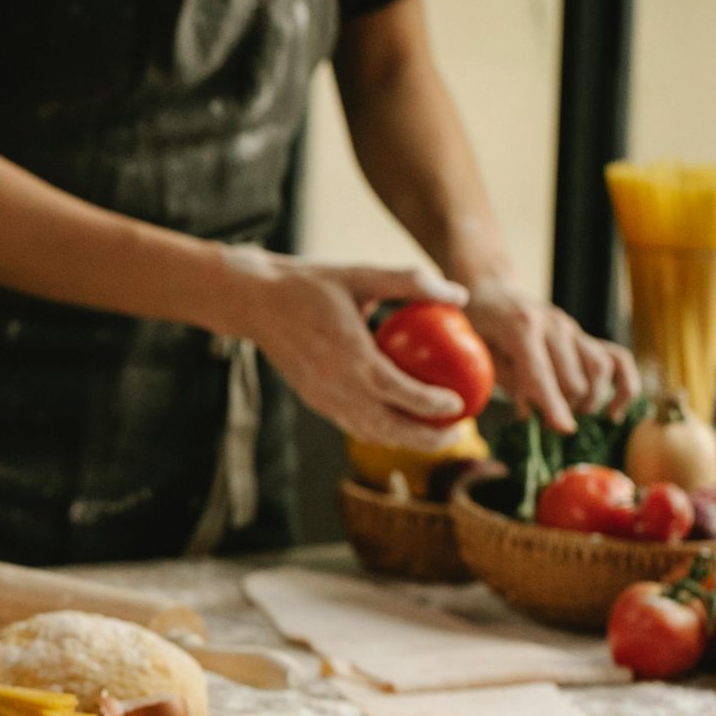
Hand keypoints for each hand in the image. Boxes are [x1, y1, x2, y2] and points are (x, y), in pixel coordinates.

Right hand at [220, 247, 470, 451]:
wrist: (255, 303)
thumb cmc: (309, 284)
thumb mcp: (360, 274)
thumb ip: (409, 282)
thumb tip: (459, 295)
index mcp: (350, 356)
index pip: (398, 392)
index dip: (432, 405)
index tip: (460, 406)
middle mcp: (336, 385)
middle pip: (389, 427)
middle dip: (427, 439)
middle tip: (458, 432)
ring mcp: (322, 398)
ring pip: (370, 433)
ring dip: (405, 441)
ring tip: (436, 435)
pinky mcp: (314, 400)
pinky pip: (352, 425)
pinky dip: (380, 432)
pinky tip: (399, 424)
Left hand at [463, 279, 639, 432]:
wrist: (493, 291)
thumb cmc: (478, 324)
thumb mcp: (476, 349)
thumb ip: (503, 378)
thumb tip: (530, 414)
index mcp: (521, 326)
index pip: (541, 373)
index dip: (552, 404)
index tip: (563, 429)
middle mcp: (555, 325)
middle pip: (573, 378)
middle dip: (562, 409)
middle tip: (541, 425)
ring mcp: (573, 329)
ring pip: (599, 370)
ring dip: (588, 401)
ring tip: (568, 415)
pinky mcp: (584, 336)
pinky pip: (618, 359)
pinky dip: (624, 386)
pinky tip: (614, 412)